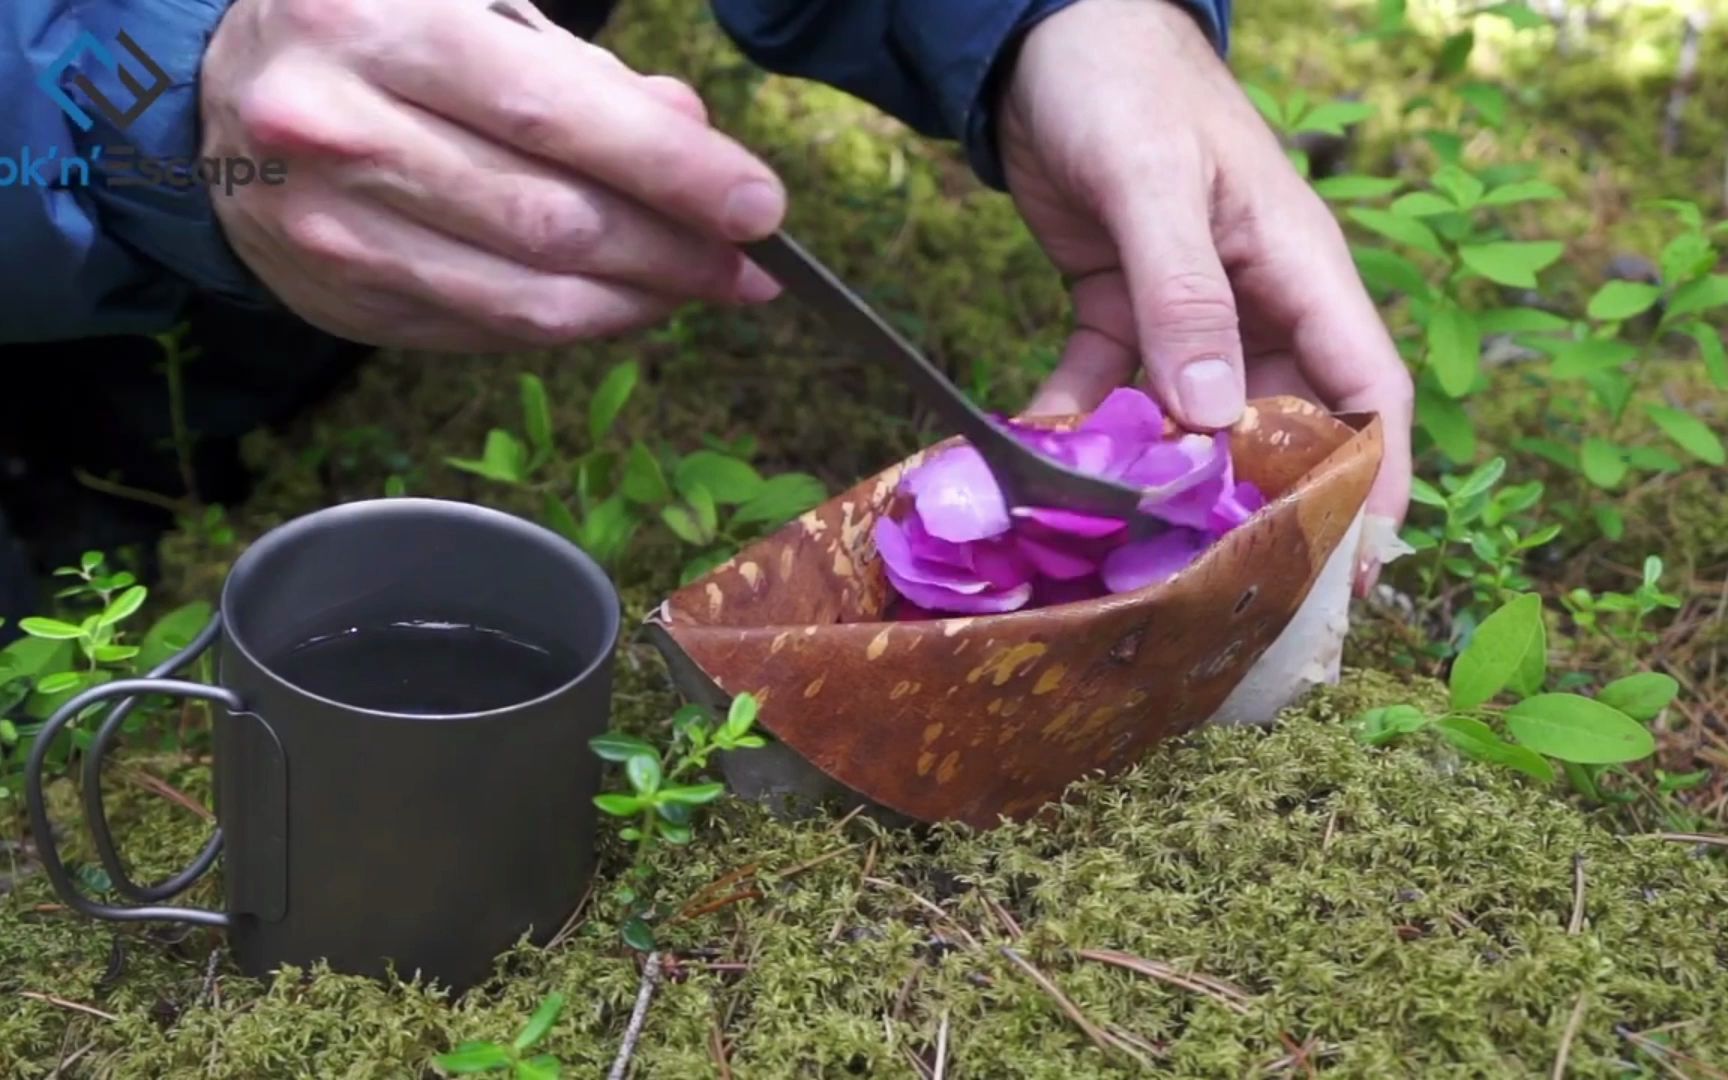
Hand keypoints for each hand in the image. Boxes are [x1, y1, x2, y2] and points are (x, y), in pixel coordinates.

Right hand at [199, 0, 786, 350]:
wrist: (220, 101)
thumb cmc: (373, 35)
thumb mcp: (469, 9)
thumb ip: (581, 74)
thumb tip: (690, 135)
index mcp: (379, 20)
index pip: (553, 114)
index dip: (670, 171)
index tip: (758, 207)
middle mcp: (340, 126)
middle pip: (551, 221)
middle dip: (674, 253)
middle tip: (749, 266)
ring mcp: (333, 227)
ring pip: (526, 296)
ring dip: (637, 302)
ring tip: (701, 289)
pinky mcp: (342, 298)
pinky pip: (490, 330)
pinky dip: (575, 325)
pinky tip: (624, 302)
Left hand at [998, 0, 1412, 592]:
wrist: (1043, 35)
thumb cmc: (1126, 84)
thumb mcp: (1157, 184)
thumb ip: (1184, 295)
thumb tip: (1213, 415)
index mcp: (1300, 266)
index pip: (1366, 388)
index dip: (1374, 479)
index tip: (1360, 568)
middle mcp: (1255, 298)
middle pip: (1280, 421)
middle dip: (1258, 501)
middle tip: (1223, 583)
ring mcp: (1188, 307)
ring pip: (1191, 414)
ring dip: (1162, 473)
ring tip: (1128, 545)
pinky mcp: (1119, 304)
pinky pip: (1108, 382)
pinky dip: (1082, 421)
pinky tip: (1042, 460)